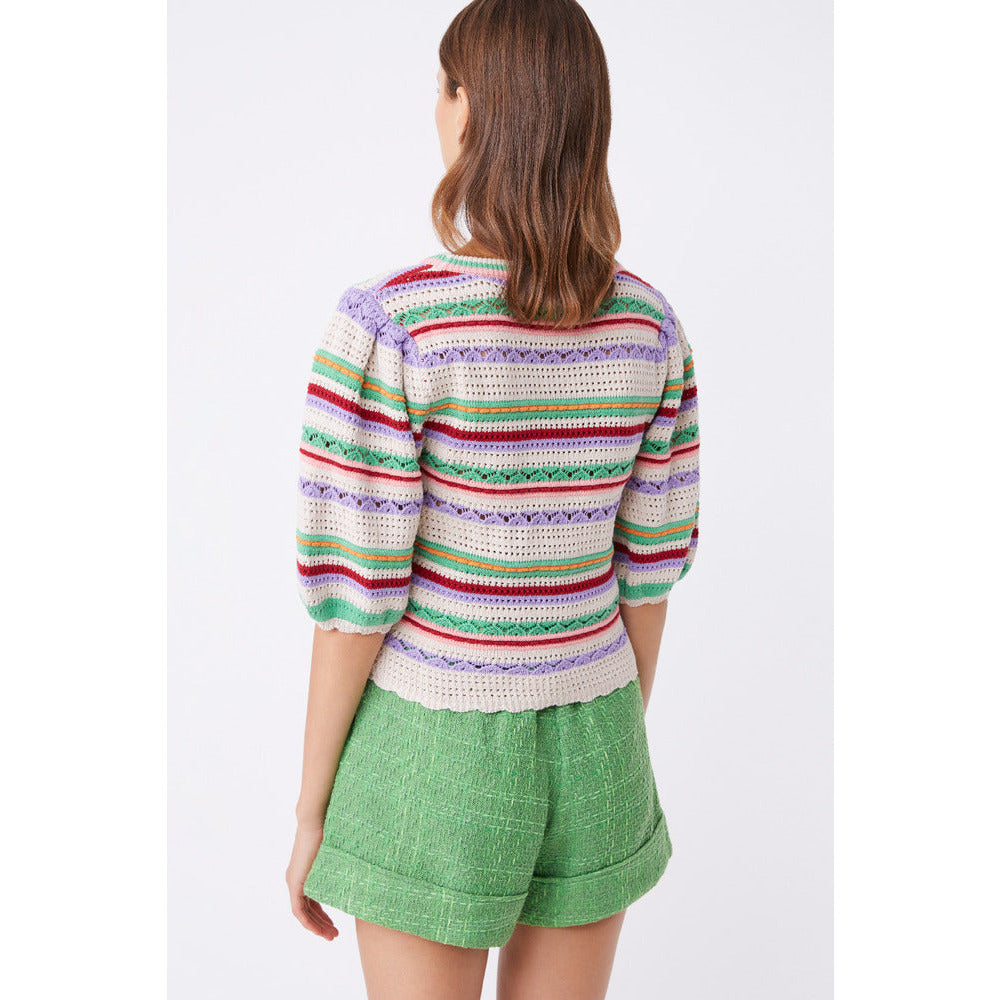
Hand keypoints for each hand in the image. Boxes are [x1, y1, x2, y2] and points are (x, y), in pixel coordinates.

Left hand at [286, 821, 338, 939]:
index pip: (312, 901)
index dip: (323, 915)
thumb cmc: (329, 828)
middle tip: (335, 935)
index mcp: (305, 873)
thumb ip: (341, 861)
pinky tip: (320, 931)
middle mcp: (296, 879)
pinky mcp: (294, 882)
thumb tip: (362, 861)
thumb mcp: (336, 851)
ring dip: (317, 926)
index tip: (336, 924)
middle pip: (307, 910)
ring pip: (303, 913)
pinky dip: (309, 922)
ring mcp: (294, 881)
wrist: (314, 819)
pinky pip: (299, 911)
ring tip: (332, 936)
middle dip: (322, 924)